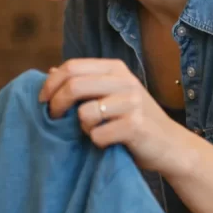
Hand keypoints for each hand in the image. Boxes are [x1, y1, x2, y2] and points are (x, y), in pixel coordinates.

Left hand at [39, 58, 183, 172]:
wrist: (170, 145)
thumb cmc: (133, 120)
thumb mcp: (110, 94)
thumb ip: (84, 82)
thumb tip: (50, 71)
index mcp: (115, 68)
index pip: (72, 66)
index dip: (51, 83)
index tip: (42, 101)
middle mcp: (125, 81)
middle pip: (74, 85)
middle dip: (56, 104)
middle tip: (53, 119)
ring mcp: (132, 103)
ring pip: (84, 112)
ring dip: (81, 127)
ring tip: (93, 132)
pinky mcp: (135, 126)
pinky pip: (98, 134)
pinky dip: (96, 142)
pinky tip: (108, 142)